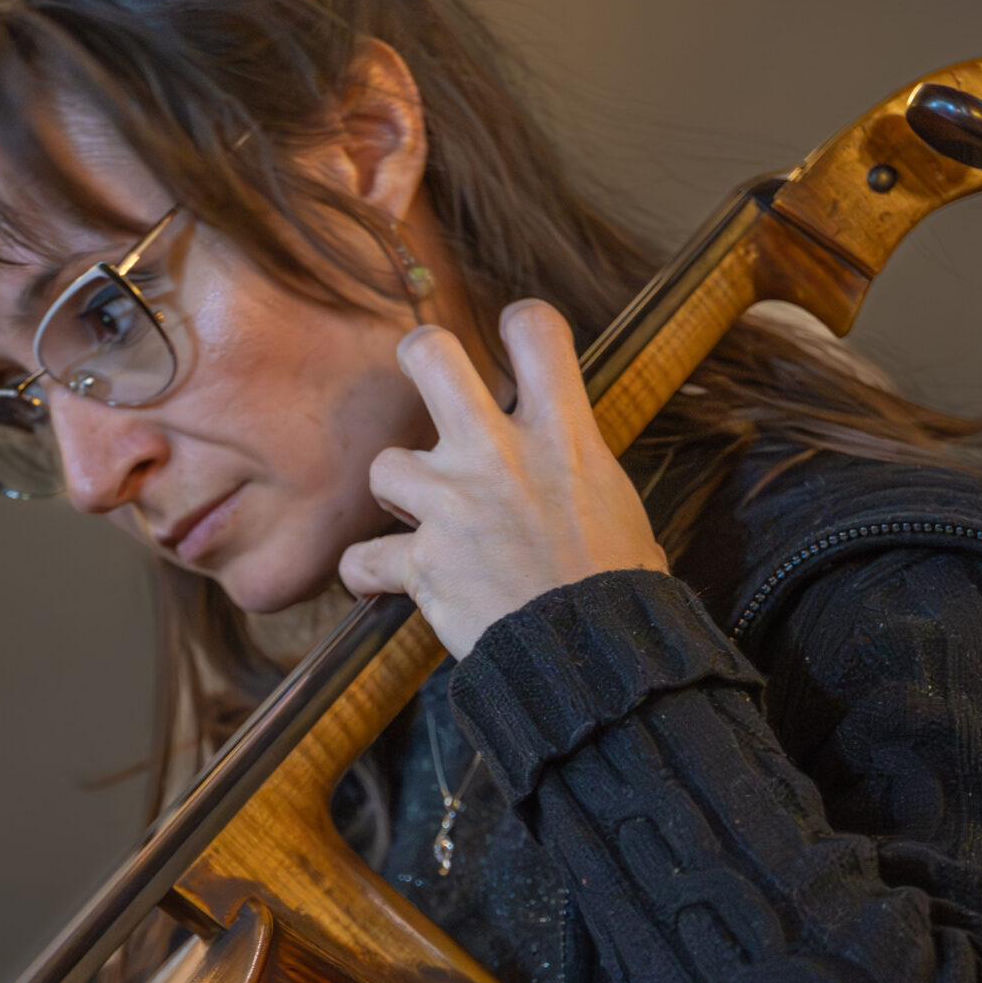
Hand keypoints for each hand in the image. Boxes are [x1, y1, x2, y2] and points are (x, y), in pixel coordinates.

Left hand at [339, 300, 666, 657]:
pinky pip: (362, 560)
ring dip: (395, 495)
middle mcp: (501, 457)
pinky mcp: (422, 562)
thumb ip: (580, 474)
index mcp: (564, 438)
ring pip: (384, 465)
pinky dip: (367, 574)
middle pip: (433, 357)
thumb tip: (573, 478)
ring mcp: (455, 505)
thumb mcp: (618, 509)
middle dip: (419, 357)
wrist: (597, 658)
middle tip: (424, 377)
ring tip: (414, 521)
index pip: (538, 332)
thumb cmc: (618, 592)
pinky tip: (382, 584)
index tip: (513, 340)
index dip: (520, 324)